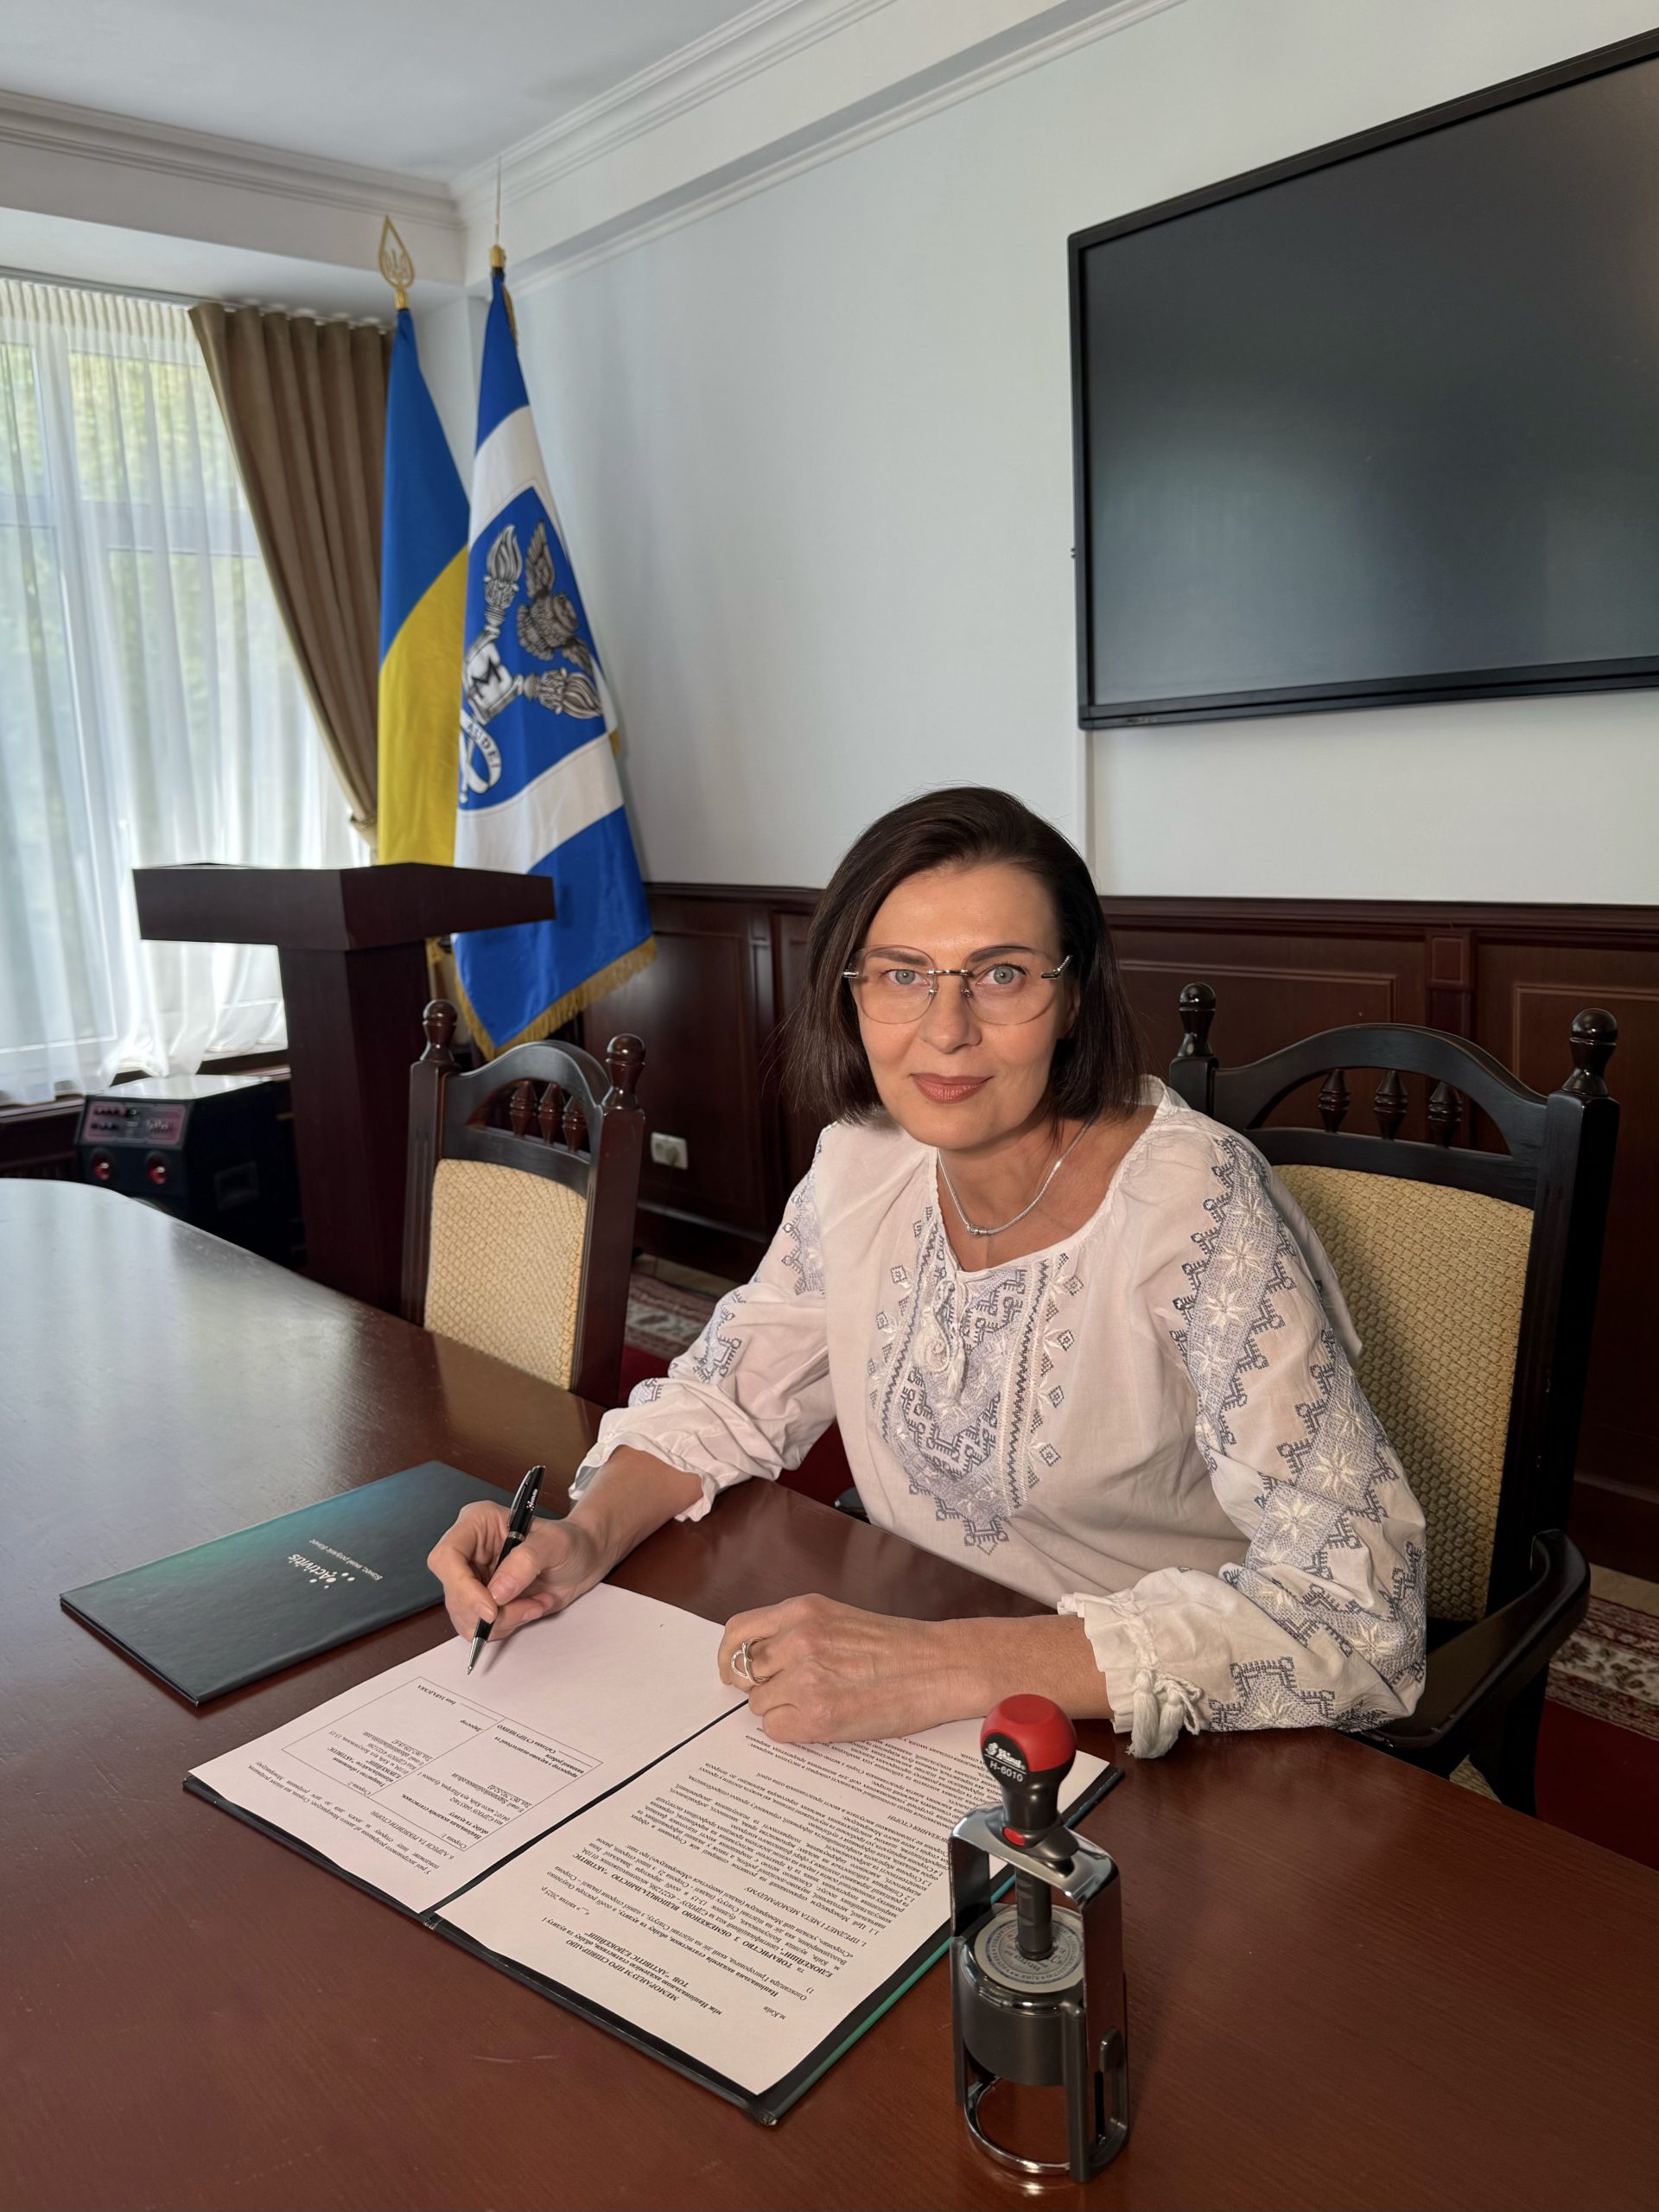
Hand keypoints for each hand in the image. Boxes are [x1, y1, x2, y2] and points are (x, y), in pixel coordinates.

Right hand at [427, 1500, 607, 1644]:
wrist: (582, 1561)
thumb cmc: (568, 1542)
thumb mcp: (554, 1543)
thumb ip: (526, 1562)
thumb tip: (497, 1592)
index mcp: (477, 1523)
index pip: (447, 1557)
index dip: (462, 1586)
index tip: (491, 1608)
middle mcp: (468, 1552)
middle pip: (453, 1593)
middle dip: (489, 1611)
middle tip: (527, 1608)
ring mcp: (473, 1579)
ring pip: (465, 1616)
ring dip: (503, 1621)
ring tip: (535, 1605)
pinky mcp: (482, 1601)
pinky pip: (479, 1628)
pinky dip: (506, 1626)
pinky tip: (530, 1608)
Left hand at [716, 1595, 967, 1743]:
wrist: (937, 1668)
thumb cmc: (895, 1647)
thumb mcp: (837, 1618)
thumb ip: (796, 1631)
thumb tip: (760, 1660)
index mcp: (801, 1611)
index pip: (738, 1632)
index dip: (730, 1657)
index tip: (733, 1671)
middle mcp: (797, 1640)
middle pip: (747, 1672)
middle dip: (763, 1686)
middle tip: (790, 1693)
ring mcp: (805, 1678)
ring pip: (760, 1704)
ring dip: (781, 1709)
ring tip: (818, 1705)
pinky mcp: (817, 1716)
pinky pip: (776, 1730)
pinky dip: (792, 1731)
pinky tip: (822, 1722)